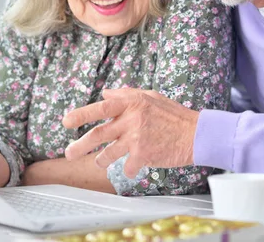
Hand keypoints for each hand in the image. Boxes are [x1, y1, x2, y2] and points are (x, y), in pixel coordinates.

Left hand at [62, 88, 198, 177]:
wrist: (197, 134)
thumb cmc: (174, 116)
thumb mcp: (151, 97)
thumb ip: (127, 95)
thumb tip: (106, 94)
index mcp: (132, 103)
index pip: (100, 108)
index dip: (81, 115)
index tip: (66, 122)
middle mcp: (131, 119)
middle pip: (98, 134)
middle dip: (80, 145)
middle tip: (69, 154)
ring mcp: (136, 137)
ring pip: (108, 153)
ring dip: (101, 160)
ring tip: (99, 162)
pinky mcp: (143, 155)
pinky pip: (126, 167)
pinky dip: (126, 170)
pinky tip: (130, 169)